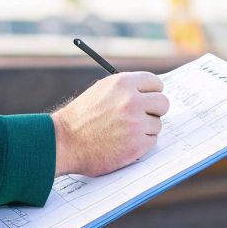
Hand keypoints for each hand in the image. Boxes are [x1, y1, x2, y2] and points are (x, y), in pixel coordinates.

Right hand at [51, 72, 168, 176]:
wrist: (64, 142)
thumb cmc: (80, 118)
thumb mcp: (101, 91)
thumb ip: (125, 89)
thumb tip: (149, 92)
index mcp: (123, 83)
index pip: (156, 83)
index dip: (152, 93)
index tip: (149, 99)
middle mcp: (132, 100)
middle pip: (163, 103)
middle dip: (155, 111)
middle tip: (144, 117)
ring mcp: (136, 123)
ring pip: (157, 124)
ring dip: (145, 129)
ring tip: (124, 132)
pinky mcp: (137, 144)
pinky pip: (152, 141)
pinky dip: (141, 144)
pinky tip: (124, 143)